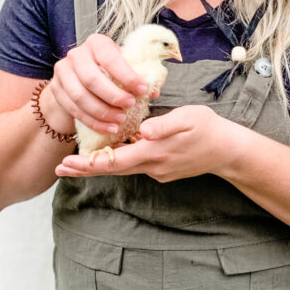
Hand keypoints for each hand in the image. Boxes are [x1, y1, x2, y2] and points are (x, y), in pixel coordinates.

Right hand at [49, 33, 148, 136]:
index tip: (142, 90)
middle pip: (92, 78)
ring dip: (102, 112)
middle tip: (129, 106)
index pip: (110, 58)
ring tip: (120, 120)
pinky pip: (74, 110)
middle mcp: (77, 55)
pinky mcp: (56, 90)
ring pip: (80, 96)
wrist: (78, 78)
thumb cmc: (109, 71)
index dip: (127, 75)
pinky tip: (108, 127)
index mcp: (97, 43)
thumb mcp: (124, 67)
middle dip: (113, 96)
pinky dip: (93, 122)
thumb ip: (140, 76)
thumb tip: (154, 91)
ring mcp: (63, 72)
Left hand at [55, 105, 244, 181]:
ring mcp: (157, 171)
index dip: (88, 164)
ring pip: (123, 167)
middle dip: (85, 168)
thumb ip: (165, 125)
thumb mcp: (189, 119)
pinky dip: (120, 160)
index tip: (67, 163)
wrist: (229, 152)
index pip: (114, 161)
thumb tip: (143, 131)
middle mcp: (152, 166)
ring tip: (77, 160)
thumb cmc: (209, 129)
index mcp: (153, 152)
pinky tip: (111, 152)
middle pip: (112, 169)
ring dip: (100, 164)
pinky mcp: (163, 170)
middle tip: (60, 168)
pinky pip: (136, 164)